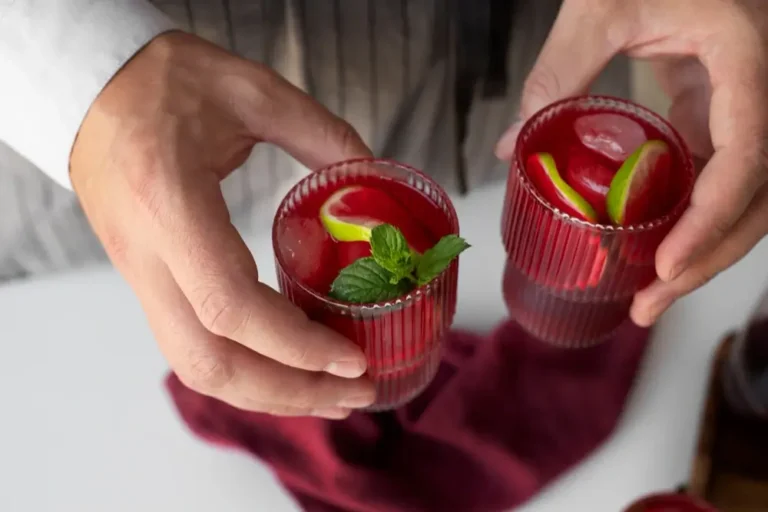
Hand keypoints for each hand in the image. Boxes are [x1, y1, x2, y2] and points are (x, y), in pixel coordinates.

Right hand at [71, 32, 375, 417]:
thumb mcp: (251, 87)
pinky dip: (245, 371)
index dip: (296, 346)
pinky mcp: (146, 282)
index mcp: (169, 204)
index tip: (353, 360)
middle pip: (210, 362)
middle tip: (356, 391)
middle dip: (289, 391)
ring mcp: (140, 276)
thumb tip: (377, 176)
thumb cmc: (163, 81)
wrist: (92, 90)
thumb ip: (321, 132)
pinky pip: (191, 347)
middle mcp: (147, 256)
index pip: (230, 307)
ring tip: (332, 394)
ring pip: (196, 367)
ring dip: (268, 393)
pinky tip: (289, 367)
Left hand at [496, 0, 767, 325]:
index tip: (665, 266)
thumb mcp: (600, 5)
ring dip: (701, 248)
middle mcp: (760, 91)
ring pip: (743, 196)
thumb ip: (558, 72)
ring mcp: (744, 106)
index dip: (710, 221)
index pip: (746, 158)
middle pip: (757, 197)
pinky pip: (717, 177)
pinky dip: (688, 218)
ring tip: (649, 294)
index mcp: (746, 59)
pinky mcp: (718, 112)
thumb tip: (509, 149)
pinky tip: (651, 247)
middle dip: (707, 258)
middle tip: (649, 305)